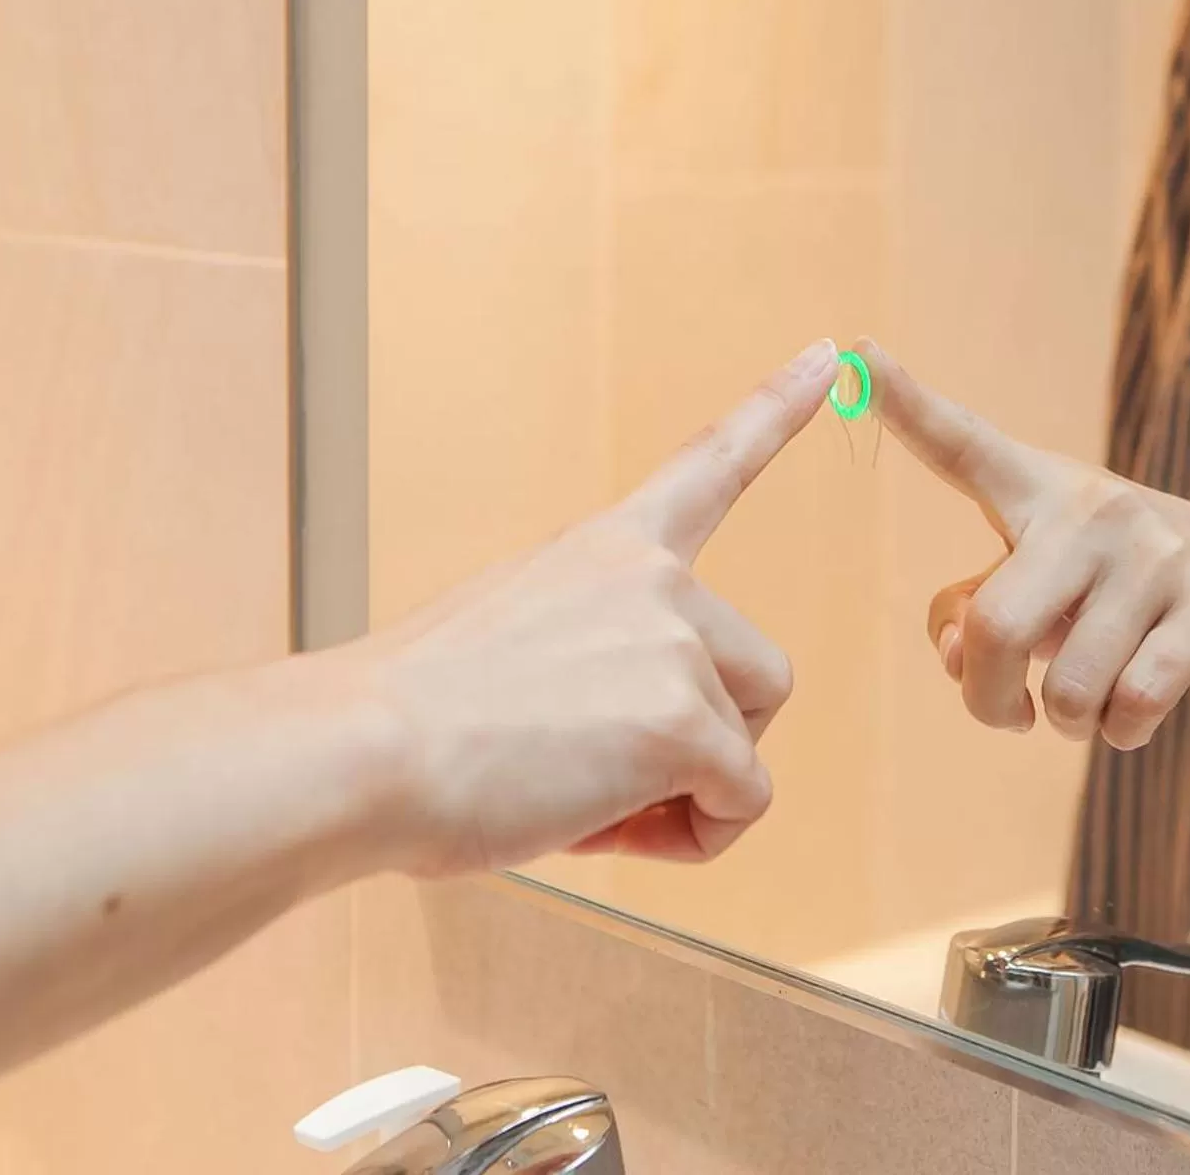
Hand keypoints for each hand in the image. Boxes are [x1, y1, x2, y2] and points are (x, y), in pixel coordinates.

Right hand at [337, 339, 842, 873]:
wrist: (362, 753)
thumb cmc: (410, 722)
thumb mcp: (510, 643)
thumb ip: (592, 658)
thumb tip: (632, 745)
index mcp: (605, 547)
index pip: (710, 465)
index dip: (775, 409)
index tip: (827, 352)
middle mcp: (655, 576)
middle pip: (757, 675)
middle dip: (706, 742)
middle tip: (604, 782)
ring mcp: (675, 642)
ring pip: (748, 744)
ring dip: (691, 793)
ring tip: (592, 805)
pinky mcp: (683, 721)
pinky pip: (741, 804)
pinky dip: (694, 838)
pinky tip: (607, 831)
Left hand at [857, 340, 1189, 749]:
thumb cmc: (1112, 581)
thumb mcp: (1040, 577)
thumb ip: (973, 612)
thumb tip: (959, 658)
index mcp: (1035, 487)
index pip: (962, 443)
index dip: (906, 402)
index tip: (856, 350)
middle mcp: (1091, 507)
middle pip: (995, 627)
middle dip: (986, 699)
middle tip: (1006, 714)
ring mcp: (1155, 554)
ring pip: (1067, 688)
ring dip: (1065, 721)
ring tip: (1087, 699)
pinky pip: (1132, 707)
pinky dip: (1120, 732)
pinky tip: (1131, 710)